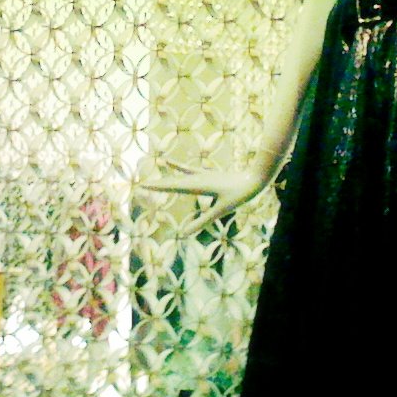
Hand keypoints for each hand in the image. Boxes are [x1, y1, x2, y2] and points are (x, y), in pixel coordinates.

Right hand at [135, 162, 265, 236]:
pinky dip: (182, 168)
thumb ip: (203, 221)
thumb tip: (186, 233)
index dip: (158, 187)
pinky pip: (192, 170)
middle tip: (142, 185)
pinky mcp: (210, 174)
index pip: (174, 187)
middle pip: (174, 181)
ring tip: (159, 167)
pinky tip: (174, 163)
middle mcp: (199, 178)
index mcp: (199, 185)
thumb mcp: (220, 210)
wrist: (254, 179)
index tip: (143, 186)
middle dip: (159, 184)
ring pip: (182, 175)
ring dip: (170, 174)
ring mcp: (205, 175)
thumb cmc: (239, 195)